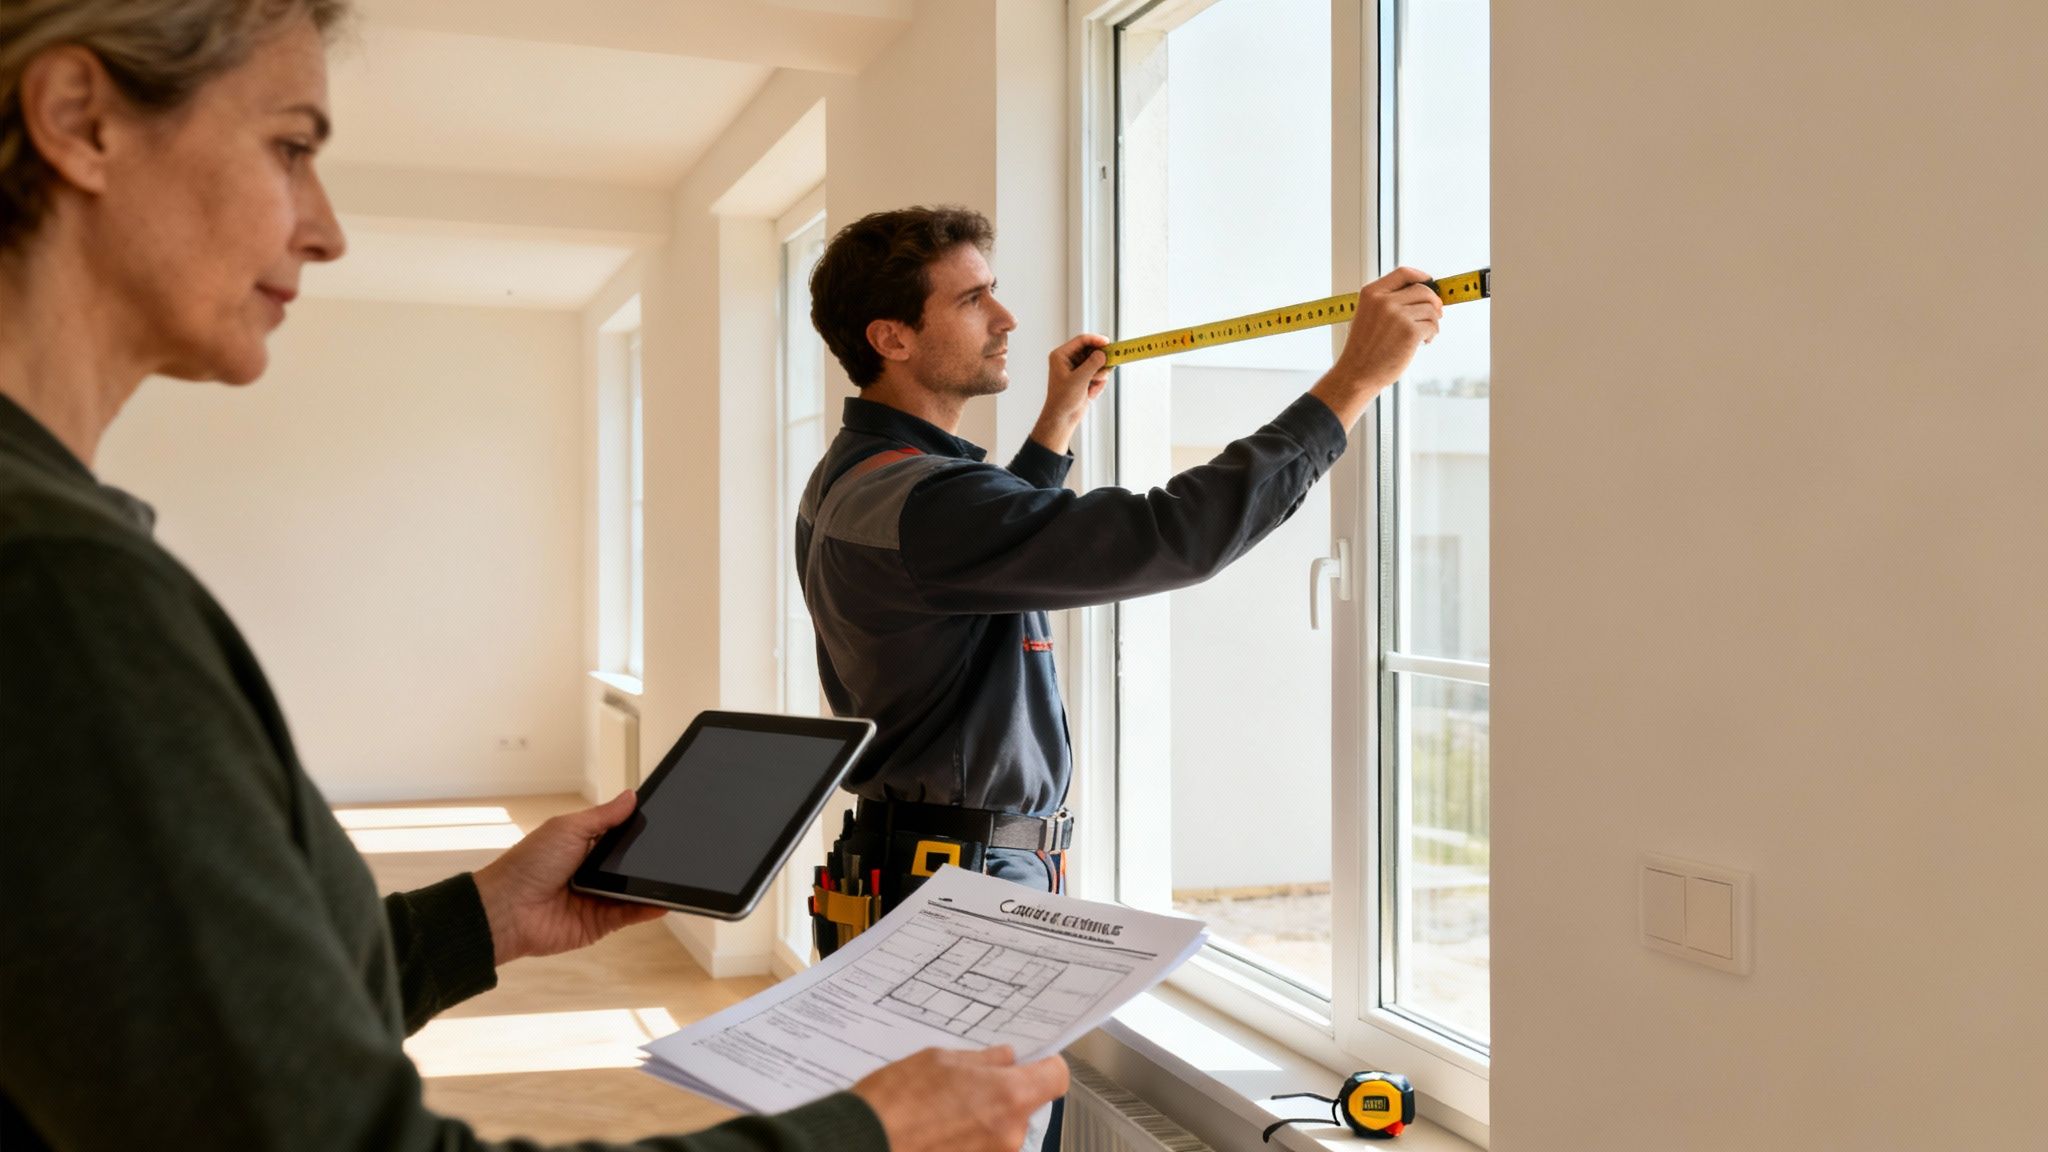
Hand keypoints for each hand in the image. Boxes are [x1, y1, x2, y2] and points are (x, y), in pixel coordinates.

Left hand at [471, 790, 665, 964]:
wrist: (508, 908)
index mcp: (584, 846)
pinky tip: (660, 900)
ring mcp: (598, 898)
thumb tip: (631, 796)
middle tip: (672, 851)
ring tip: (673, 877)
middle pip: (631, 864)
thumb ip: (604, 816)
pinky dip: (646, 908)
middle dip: (649, 859)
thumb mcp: (568, 829)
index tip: (663, 823)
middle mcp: (593, 872)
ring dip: (651, 884)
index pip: (620, 837)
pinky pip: (629, 914)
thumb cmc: (527, 864)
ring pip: (634, 889)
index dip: (638, 831)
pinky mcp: (600, 923)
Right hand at [853, 1046, 1069, 1151]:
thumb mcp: (941, 1060)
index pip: (1055, 1078)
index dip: (1044, 1066)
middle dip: (1004, 1093)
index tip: (1033, 1062)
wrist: (864, 1142)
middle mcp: (1009, 1134)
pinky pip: (983, 1147)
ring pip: (1003, 1129)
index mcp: (1008, 1096)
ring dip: (984, 1118)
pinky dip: (968, 1139)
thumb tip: (1003, 1059)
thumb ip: (983, 1060)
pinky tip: (939, 1130)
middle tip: (969, 1084)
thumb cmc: (895, 1103)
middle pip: (1026, 1105)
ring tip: (944, 1109)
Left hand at [1030, 333, 1110, 455]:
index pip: (1081, 340)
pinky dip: (1098, 383)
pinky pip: (1098, 373)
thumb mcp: (1079, 380)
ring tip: (1093, 386)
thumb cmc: (1063, 399)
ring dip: (1099, 375)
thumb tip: (1103, 354)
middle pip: (1092, 351)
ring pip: (1097, 363)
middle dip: (1100, 361)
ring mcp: (1077, 368)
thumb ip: (1092, 364)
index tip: (1108, 343)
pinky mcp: (1084, 377)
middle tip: (1109, 365)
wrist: (1062, 418)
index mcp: (1061, 355)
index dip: (1096, 340)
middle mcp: (1069, 359)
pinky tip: (1090, 394)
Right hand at [1309, 266, 1444, 428]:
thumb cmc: (1363, 348)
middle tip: (1436, 314)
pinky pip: (1432, 325)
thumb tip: (1422, 293)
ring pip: (1431, 309)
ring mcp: (1397, 315)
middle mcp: (1384, 301)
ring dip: (1433, 322)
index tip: (1430, 282)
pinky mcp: (1410, 332)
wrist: (1357, 373)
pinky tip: (1423, 342)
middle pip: (1423, 290)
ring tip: (1424, 334)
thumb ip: (1388, 300)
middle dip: (1434, 302)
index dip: (1421, 276)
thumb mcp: (1367, 314)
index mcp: (1371, 293)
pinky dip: (1432, 334)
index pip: (1404, 273)